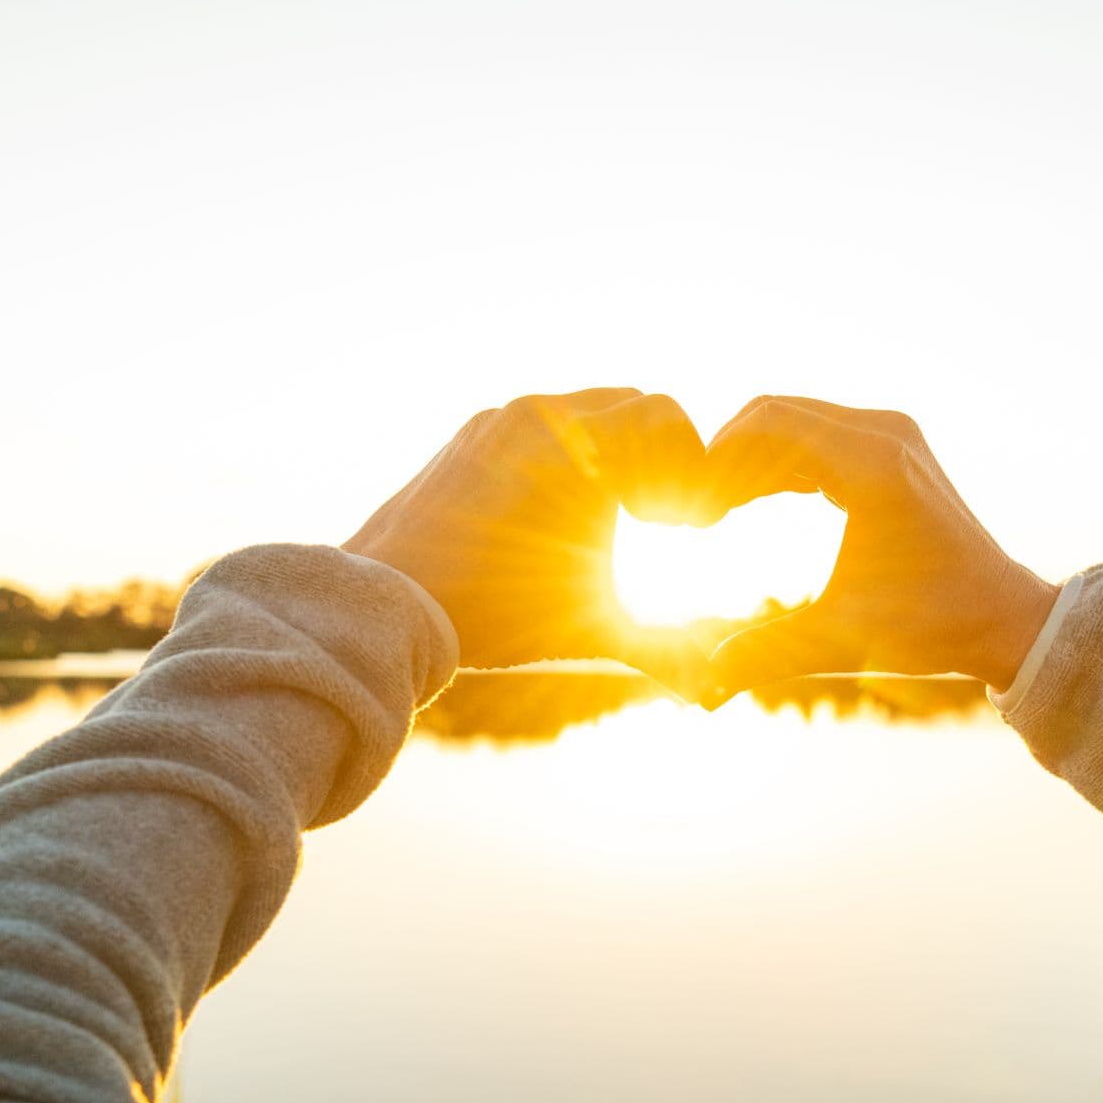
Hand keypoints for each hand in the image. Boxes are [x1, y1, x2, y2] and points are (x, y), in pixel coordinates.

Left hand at [347, 388, 717, 683]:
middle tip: (660, 521)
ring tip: (611, 516)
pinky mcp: (470, 433)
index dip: (693, 469)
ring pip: (585, 409)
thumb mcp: (594, 635)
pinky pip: (538, 423)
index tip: (689, 528)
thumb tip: (713, 696)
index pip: (667, 418)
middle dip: (660, 457)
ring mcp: (500, 419)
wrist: (388, 607)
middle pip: (634, 405)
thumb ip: (665, 656)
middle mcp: (542, 417)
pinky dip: (565, 452)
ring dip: (614, 452)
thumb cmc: (497, 623)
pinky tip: (554, 514)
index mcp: (584, 448)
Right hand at [696, 396, 1055, 702]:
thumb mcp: (840, 640)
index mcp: (873, 467)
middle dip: (726, 458)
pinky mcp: (895, 447)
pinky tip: (746, 502)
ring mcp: (893, 435)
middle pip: (775, 414)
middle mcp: (885, 434)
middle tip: (694, 514)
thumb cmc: (931, 627)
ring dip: (749, 459)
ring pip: (794, 421)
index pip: (767, 424)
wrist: (1003, 618)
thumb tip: (701, 686)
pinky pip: (819, 434)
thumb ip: (765, 653)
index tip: (692, 514)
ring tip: (713, 511)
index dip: (716, 460)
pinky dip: (779, 462)